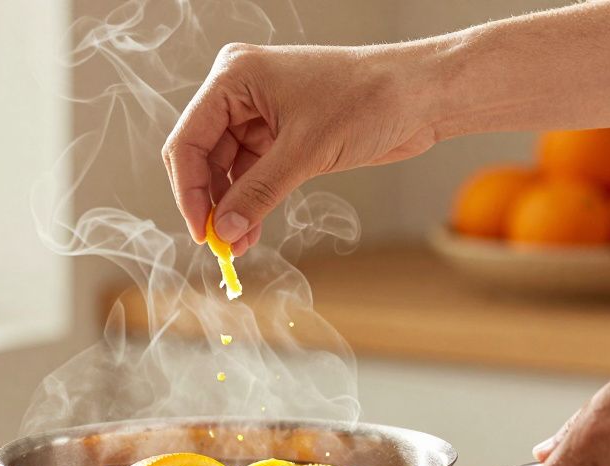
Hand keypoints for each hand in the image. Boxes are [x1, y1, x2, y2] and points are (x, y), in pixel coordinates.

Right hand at [162, 43, 439, 253]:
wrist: (421, 96)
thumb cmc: (369, 99)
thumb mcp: (306, 151)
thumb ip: (258, 193)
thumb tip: (224, 230)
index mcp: (235, 77)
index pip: (189, 139)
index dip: (188, 190)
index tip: (201, 231)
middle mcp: (241, 93)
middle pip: (202, 156)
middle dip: (209, 202)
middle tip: (218, 244)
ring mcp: (260, 114)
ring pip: (226, 170)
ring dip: (230, 208)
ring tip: (237, 245)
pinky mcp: (281, 135)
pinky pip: (251, 174)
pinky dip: (250, 202)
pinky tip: (250, 230)